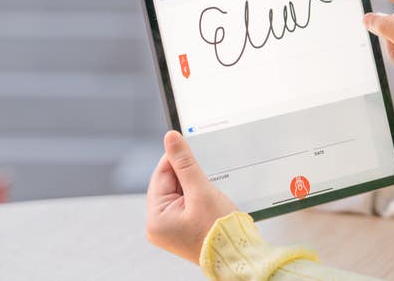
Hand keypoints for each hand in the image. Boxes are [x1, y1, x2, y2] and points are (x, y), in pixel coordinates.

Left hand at [146, 131, 236, 263]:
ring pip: (178, 191)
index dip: (176, 158)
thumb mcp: (201, 190)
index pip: (161, 174)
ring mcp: (168, 228)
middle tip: (204, 181)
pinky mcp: (179, 228)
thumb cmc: (220, 230)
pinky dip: (195, 197)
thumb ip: (185, 162)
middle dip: (187, 176)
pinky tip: (207, 202)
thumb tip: (171, 138)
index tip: (188, 146)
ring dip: (193, 187)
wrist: (237, 255)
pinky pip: (183, 203)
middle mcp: (157, 225)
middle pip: (168, 183)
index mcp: (155, 218)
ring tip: (207, 196)